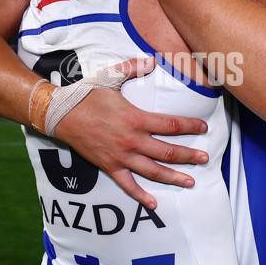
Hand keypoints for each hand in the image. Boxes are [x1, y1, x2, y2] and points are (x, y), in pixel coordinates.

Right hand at [54, 58, 208, 208]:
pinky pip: (128, 185)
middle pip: (167, 152)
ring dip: (174, 177)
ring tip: (191, 181)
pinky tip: (154, 204)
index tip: (203, 129)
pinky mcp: (109, 167)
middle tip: (205, 158)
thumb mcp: (110, 76)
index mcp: (136, 119)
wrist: (60, 114)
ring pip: (153, 171)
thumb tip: (152, 61)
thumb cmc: (86, 94)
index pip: (171, 125)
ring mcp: (121, 157)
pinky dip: (141, 196)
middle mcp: (132, 140)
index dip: (190, 127)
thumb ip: (133, 68)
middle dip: (189, 155)